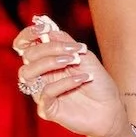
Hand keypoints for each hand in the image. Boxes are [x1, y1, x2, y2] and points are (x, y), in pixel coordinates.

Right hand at [11, 21, 126, 136]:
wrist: (110, 109)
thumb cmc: (97, 82)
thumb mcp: (84, 56)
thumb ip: (65, 42)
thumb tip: (47, 27)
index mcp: (46, 61)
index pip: (25, 45)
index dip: (28, 34)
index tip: (43, 28)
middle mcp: (40, 76)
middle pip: (27, 56)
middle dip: (49, 47)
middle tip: (74, 50)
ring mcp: (41, 93)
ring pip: (27, 73)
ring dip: (50, 62)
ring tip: (74, 60)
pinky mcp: (46, 109)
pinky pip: (45, 93)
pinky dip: (64, 83)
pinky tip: (82, 79)